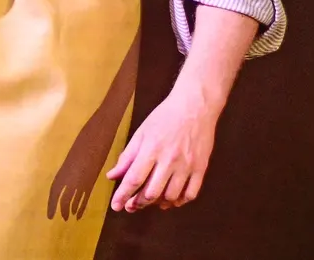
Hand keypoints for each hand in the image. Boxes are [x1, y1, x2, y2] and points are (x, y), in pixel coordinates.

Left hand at [107, 90, 217, 211]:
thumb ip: (127, 156)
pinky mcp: (201, 168)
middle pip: (152, 192)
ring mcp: (187, 166)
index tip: (116, 206)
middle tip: (131, 206)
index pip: (134, 179)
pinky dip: (180, 201)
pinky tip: (171, 200)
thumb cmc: (164, 118)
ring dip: (158, 203)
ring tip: (150, 201)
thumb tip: (112, 176)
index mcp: (151, 150)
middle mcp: (169, 160)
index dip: (123, 195)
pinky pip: (191, 193)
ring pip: (171, 196)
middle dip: (139, 203)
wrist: (194, 108)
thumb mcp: (140, 133)